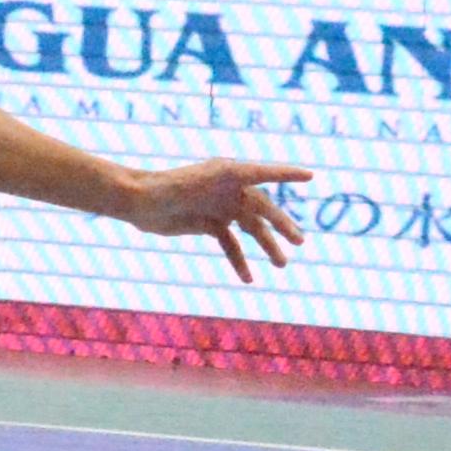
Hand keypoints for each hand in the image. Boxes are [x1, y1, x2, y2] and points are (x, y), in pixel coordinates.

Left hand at [120, 159, 312, 279]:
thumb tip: (250, 179)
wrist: (140, 202)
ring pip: (250, 229)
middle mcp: (229, 188)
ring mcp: (220, 207)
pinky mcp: (209, 224)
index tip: (310, 176)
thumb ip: (226, 179)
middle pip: (263, 209)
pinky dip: (239, 260)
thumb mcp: (196, 182)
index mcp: (231, 172)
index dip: (287, 174)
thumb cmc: (168, 186)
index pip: (265, 173)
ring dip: (266, 246)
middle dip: (282, 226)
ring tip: (282, 265)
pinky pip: (230, 244)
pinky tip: (248, 278)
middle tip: (299, 241)